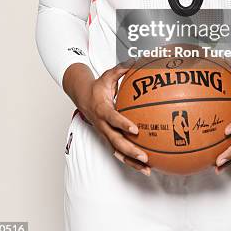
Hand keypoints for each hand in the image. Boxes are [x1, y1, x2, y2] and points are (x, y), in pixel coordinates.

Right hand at [79, 60, 150, 175]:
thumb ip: (121, 70)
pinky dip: (130, 161)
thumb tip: (135, 61)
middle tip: (144, 156)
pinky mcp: (108, 139)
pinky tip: (144, 167)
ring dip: (131, 161)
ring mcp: (105, 134)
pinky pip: (119, 153)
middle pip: (116, 141)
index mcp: (102, 109)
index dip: (123, 124)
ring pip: (118, 151)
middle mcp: (103, 125)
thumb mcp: (107, 76)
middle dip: (130, 150)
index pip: (113, 118)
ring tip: (147, 168)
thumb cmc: (98, 87)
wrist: (82, 98)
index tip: (135, 129)